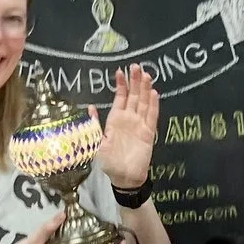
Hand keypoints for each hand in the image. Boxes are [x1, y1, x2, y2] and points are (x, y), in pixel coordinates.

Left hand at [94, 66, 158, 192]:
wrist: (124, 177)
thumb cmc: (109, 161)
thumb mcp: (96, 142)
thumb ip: (94, 124)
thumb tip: (89, 107)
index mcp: (115, 119)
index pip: (120, 97)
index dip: (121, 85)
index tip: (120, 71)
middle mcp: (128, 118)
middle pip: (134, 96)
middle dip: (135, 81)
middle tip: (136, 66)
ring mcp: (139, 124)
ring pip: (144, 103)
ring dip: (145, 89)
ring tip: (147, 75)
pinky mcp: (148, 132)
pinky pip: (152, 116)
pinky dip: (153, 105)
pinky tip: (154, 93)